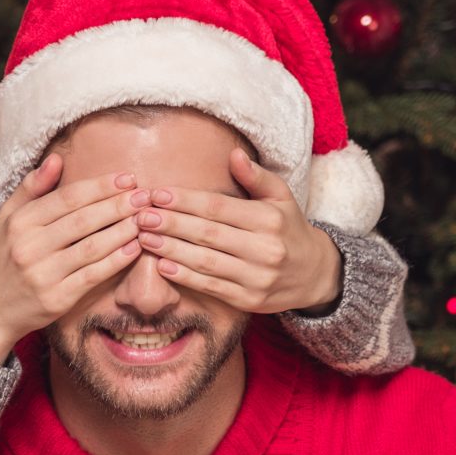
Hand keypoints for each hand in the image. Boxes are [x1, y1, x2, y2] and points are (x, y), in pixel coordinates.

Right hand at [0, 154, 145, 363]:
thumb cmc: (2, 259)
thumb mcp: (6, 219)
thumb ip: (32, 188)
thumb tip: (57, 159)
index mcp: (20, 222)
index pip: (68, 198)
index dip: (100, 187)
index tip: (127, 178)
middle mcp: (29, 247)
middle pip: (83, 220)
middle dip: (118, 205)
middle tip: (145, 195)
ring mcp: (43, 275)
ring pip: (91, 247)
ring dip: (122, 231)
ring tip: (144, 219)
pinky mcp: (56, 299)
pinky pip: (92, 275)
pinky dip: (116, 261)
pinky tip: (134, 248)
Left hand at [135, 151, 340, 314]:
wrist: (314, 274)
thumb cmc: (289, 228)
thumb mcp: (281, 197)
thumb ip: (256, 176)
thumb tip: (234, 154)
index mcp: (268, 219)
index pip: (218, 207)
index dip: (186, 201)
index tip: (157, 194)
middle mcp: (264, 248)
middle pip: (208, 234)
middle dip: (171, 223)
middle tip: (141, 215)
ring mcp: (256, 277)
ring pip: (205, 261)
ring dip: (170, 249)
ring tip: (144, 237)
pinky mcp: (249, 300)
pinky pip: (211, 286)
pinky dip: (185, 276)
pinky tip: (162, 265)